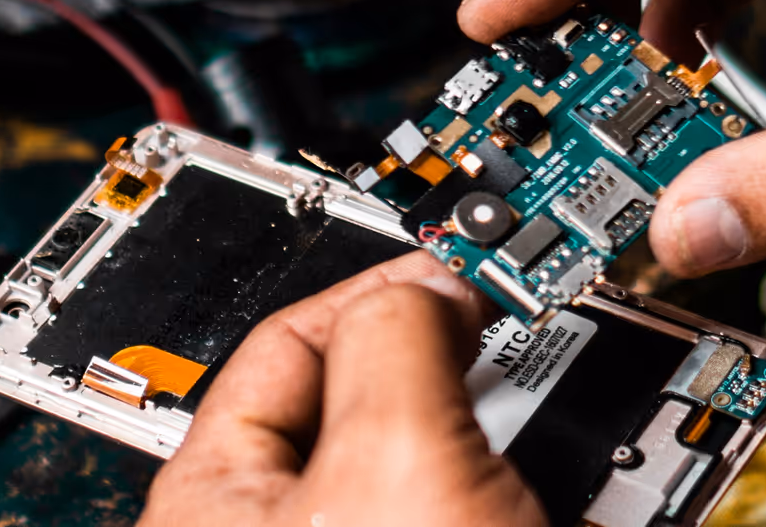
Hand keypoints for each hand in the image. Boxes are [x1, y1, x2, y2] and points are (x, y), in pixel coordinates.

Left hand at [139, 252, 545, 526]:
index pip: (286, 343)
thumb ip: (396, 339)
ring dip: (489, 424)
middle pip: (361, 391)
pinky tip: (548, 480)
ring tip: (535, 424)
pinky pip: (461, 501)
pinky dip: (510, 477)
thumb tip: (426, 288)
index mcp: (218, 502)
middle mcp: (280, 526)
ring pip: (424, 451)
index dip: (373, 288)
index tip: (448, 264)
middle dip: (439, 359)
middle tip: (498, 338)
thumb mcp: (398, 457)